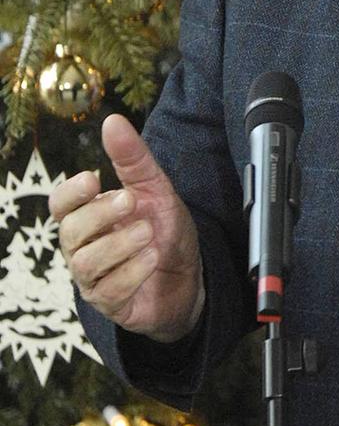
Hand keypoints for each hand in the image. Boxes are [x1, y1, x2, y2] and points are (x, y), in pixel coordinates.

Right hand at [49, 114, 204, 342]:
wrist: (192, 276)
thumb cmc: (164, 231)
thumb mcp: (155, 189)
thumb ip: (133, 158)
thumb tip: (113, 121)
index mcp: (89, 217)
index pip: (60, 205)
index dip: (70, 193)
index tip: (93, 180)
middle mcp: (84, 248)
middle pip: (70, 232)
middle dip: (100, 215)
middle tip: (131, 202)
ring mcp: (95, 279)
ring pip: (86, 263)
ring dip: (119, 245)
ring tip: (148, 234)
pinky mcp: (112, 304)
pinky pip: (109, 291)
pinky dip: (132, 272)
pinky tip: (151, 258)